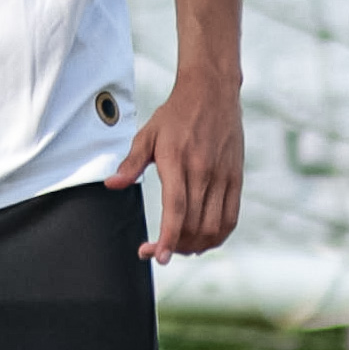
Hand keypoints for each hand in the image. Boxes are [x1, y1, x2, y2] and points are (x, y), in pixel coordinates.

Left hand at [109, 70, 244, 258]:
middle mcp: (204, 172)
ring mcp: (223, 177)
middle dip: (175, 247)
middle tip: (156, 250)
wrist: (212, 93)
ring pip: (214, 226)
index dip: (167, 237)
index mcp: (178, 163)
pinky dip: (218, 236)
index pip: (176, 210)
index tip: (156, 256)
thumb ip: (130, 163)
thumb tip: (112, 185)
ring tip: (177, 247)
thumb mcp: (147, 134)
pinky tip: (202, 240)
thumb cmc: (176, 114)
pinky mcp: (236, 179)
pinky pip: (231, 218)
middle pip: (194, 225)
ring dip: (196, 246)